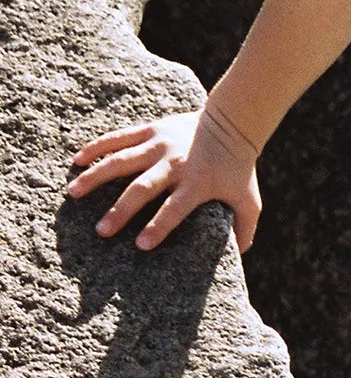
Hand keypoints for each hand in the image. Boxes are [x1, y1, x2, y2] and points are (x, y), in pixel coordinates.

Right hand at [67, 105, 262, 252]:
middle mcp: (175, 164)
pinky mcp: (150, 130)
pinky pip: (119, 138)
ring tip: (74, 193)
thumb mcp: (249, 199)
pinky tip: (76, 161)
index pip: (176, 208)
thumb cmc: (239, 168)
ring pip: (122, 161)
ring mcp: (160, 145)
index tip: (140, 245)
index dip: (160, 226)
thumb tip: (240, 255)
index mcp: (198, 183)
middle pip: (143, 188)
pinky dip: (97, 147)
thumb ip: (244, 228)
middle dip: (121, 210)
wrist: (233, 121)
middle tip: (101, 231)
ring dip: (97, 177)